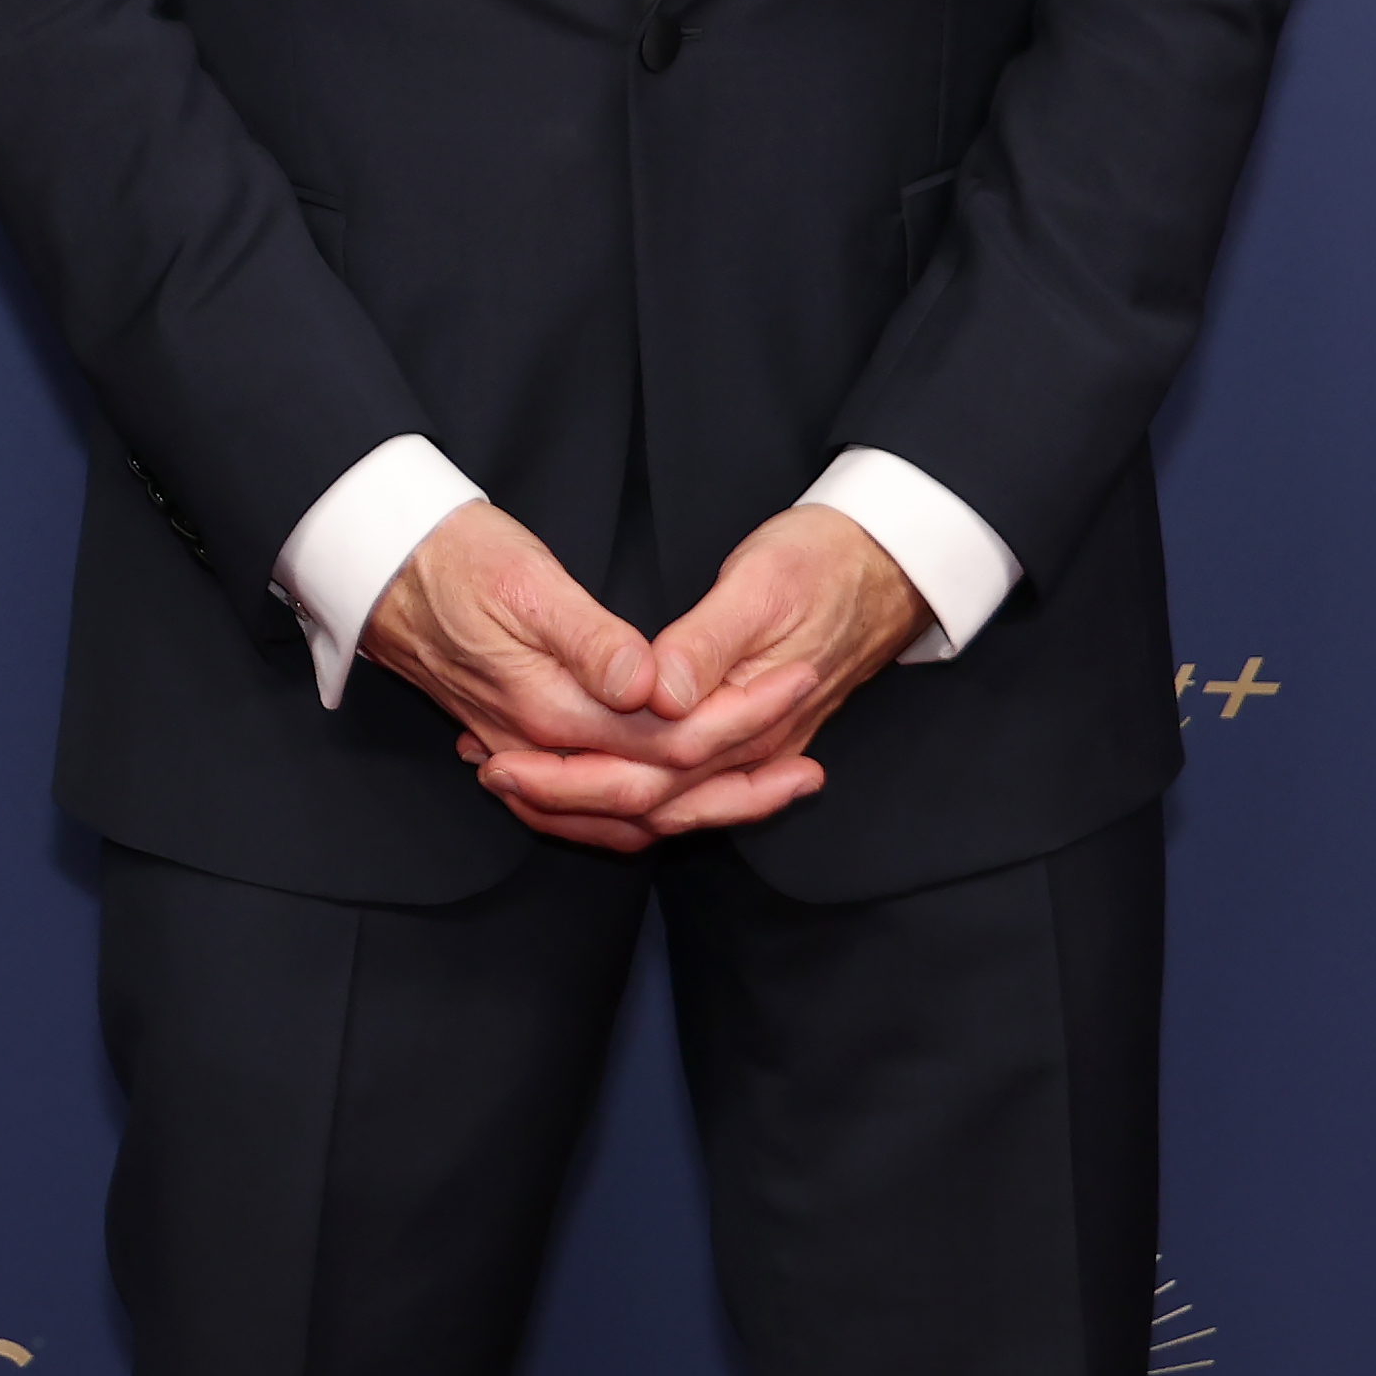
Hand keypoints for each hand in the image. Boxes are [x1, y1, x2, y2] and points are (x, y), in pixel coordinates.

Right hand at [361, 501, 822, 855]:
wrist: (385, 571)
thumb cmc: (458, 560)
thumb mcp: (526, 582)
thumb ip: (589, 639)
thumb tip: (649, 683)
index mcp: (551, 709)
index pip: (667, 741)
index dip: (739, 719)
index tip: (798, 684)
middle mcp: (540, 750)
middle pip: (657, 797)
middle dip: (740, 787)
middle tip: (811, 773)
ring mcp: (526, 759)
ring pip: (625, 819)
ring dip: (702, 813)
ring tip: (769, 796)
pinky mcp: (521, 754)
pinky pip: (590, 815)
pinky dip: (644, 820)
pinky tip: (680, 810)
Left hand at [466, 507, 925, 848]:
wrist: (886, 567)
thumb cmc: (821, 565)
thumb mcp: (762, 587)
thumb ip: (707, 645)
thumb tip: (656, 693)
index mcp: (745, 721)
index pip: (645, 775)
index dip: (567, 775)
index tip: (501, 759)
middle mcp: (748, 755)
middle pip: (644, 805)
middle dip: (561, 799)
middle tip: (489, 773)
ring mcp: (750, 755)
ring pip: (659, 809)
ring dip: (587, 804)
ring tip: (517, 786)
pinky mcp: (744, 742)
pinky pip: (677, 791)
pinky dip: (623, 793)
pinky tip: (582, 777)